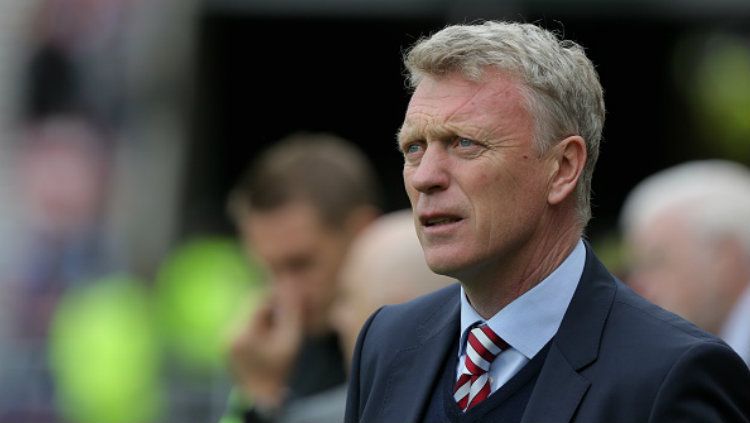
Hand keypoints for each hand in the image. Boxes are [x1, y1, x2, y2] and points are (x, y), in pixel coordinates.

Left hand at [229, 286, 304, 408]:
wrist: (261, 397)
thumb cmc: (279, 370)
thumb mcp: (290, 340)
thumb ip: (291, 313)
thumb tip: (290, 286)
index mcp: (241, 333)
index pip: (259, 301)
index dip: (277, 296)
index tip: (293, 299)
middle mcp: (228, 332)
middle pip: (251, 306)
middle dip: (271, 306)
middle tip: (288, 311)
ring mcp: (224, 338)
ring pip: (248, 314)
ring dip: (264, 314)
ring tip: (280, 325)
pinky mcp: (226, 343)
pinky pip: (243, 324)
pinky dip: (257, 324)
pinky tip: (270, 334)